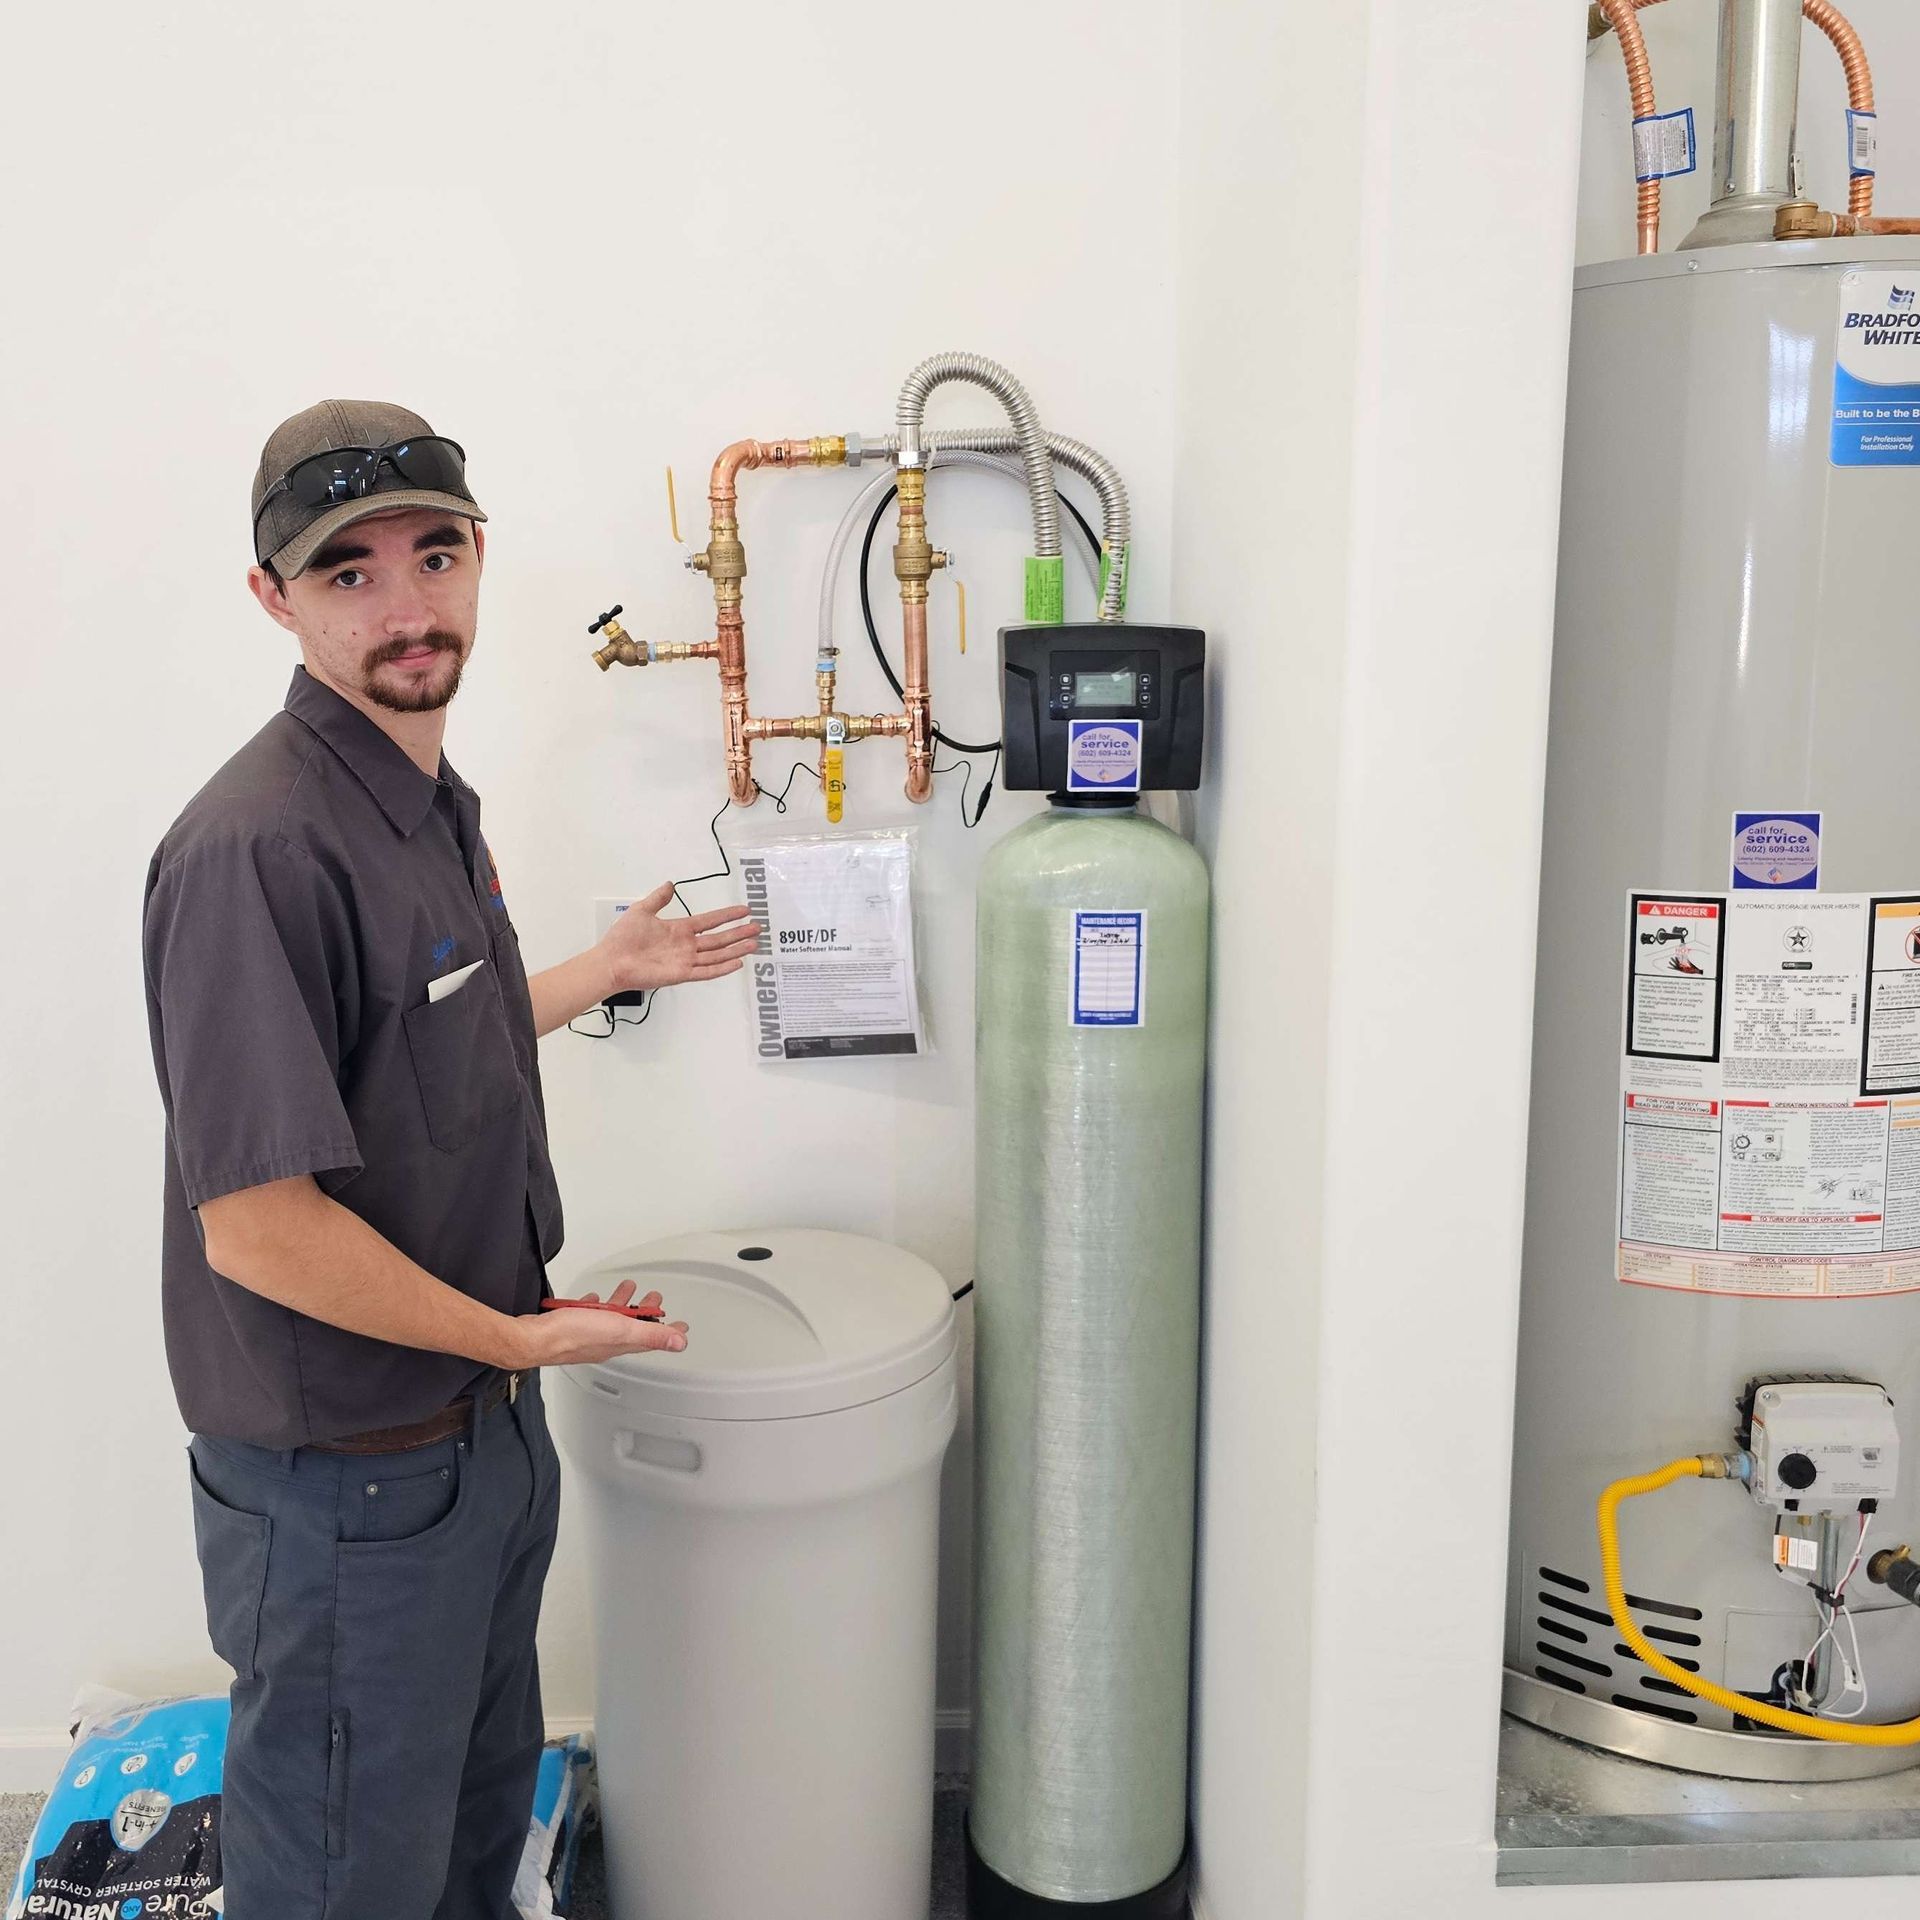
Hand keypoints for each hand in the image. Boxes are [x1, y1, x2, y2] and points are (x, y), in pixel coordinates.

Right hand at [511, 1282, 690, 1367]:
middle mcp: (605, 1342)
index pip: (652, 1339)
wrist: (533, 1338)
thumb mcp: (620, 1331)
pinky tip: (593, 1301)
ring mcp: (587, 1336)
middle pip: (632, 1327)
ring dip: (622, 1304)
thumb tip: (680, 1342)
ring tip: (628, 1290)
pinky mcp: (570, 1328)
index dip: (669, 1331)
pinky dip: (596, 1308)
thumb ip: (651, 1335)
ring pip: (611, 1319)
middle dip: (646, 1312)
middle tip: (655, 1299)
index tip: (682, 1326)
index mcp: (621, 1343)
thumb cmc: (571, 1336)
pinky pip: (588, 1317)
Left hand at [599, 883, 758, 993]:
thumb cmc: (623, 938)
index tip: (744, 910)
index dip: (727, 915)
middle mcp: (686, 945)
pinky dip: (722, 968)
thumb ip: (659, 899)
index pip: (710, 921)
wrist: (612, 961)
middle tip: (757, 927)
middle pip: (719, 938)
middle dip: (739, 933)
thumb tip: (670, 885)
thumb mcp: (642, 910)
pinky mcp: (681, 974)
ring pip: (717, 954)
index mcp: (679, 929)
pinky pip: (706, 971)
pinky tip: (737, 963)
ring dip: (736, 949)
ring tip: (753, 944)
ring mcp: (685, 960)